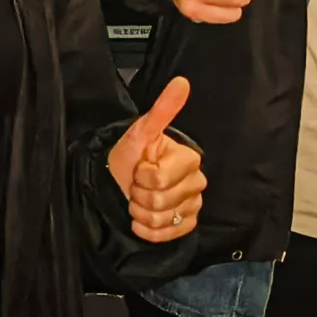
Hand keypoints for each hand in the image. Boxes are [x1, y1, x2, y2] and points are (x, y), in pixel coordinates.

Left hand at [108, 75, 206, 241]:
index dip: (142, 176)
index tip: (140, 167)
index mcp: (189, 159)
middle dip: (139, 195)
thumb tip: (181, 81)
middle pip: (160, 201)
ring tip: (137, 200)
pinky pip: (168, 234)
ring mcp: (193, 205)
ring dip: (140, 212)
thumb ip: (163, 110)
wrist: (120, 183)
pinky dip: (148, 230)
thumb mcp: (140, 132)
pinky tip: (142, 218)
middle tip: (136, 185)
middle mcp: (197, 182)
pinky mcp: (187, 224)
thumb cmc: (129, 157)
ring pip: (162, 219)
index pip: (160, 178)